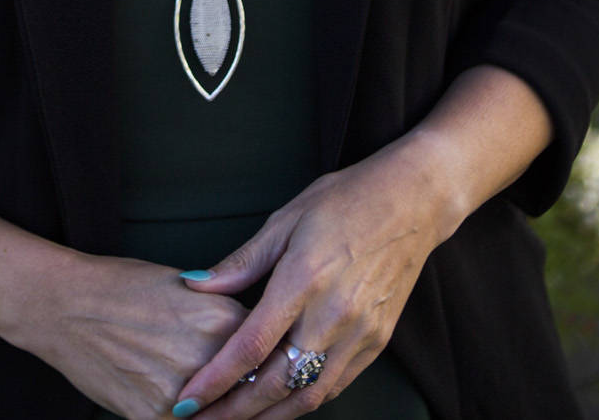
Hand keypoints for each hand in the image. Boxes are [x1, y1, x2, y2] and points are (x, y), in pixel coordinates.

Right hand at [12, 250, 252, 419]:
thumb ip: (221, 314)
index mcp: (221, 317)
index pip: (268, 349)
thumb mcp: (185, 287)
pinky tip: (188, 404)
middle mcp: (207, 357)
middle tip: (246, 387)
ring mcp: (180, 394)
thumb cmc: (121, 287)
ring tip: (213, 395)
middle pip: (251, 387)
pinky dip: (193, 417)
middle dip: (250, 387)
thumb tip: (251, 334)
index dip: (268, 357)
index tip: (270, 361)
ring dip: (225, 408)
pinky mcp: (152, 418)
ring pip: (222, 413)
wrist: (64, 305)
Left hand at [166, 144, 453, 417]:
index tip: (185, 402)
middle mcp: (333, 314)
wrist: (413, 201)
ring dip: (267, 417)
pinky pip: (334, 385)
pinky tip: (279, 404)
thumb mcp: (286, 219)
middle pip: (275, 384)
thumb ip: (241, 262)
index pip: (250, 346)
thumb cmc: (346, 200)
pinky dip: (302, 401)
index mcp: (303, 279)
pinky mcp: (377, 342)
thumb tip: (194, 285)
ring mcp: (360, 333)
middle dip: (233, 412)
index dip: (214, 381)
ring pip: (307, 395)